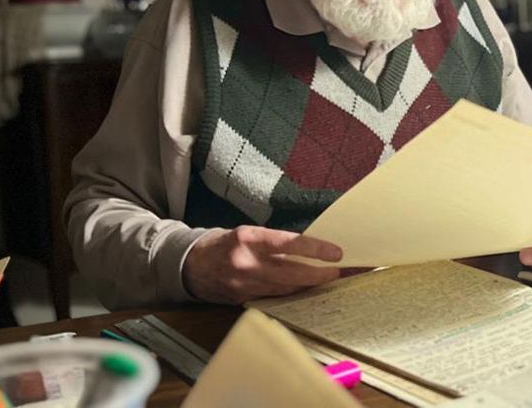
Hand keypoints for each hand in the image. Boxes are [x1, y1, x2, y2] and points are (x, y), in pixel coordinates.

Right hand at [182, 225, 342, 303]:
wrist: (190, 264)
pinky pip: (275, 297)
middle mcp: (246, 262)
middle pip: (292, 272)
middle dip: (320, 274)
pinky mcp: (242, 298)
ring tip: (330, 279)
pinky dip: (293, 293)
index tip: (336, 253)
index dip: (314, 249)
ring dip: (310, 285)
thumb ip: (274, 241)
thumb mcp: (248, 233)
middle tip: (341, 271)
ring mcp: (244, 283)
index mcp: (248, 238)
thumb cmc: (224, 243)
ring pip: (286, 288)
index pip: (288, 243)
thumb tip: (309, 247)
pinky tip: (307, 289)